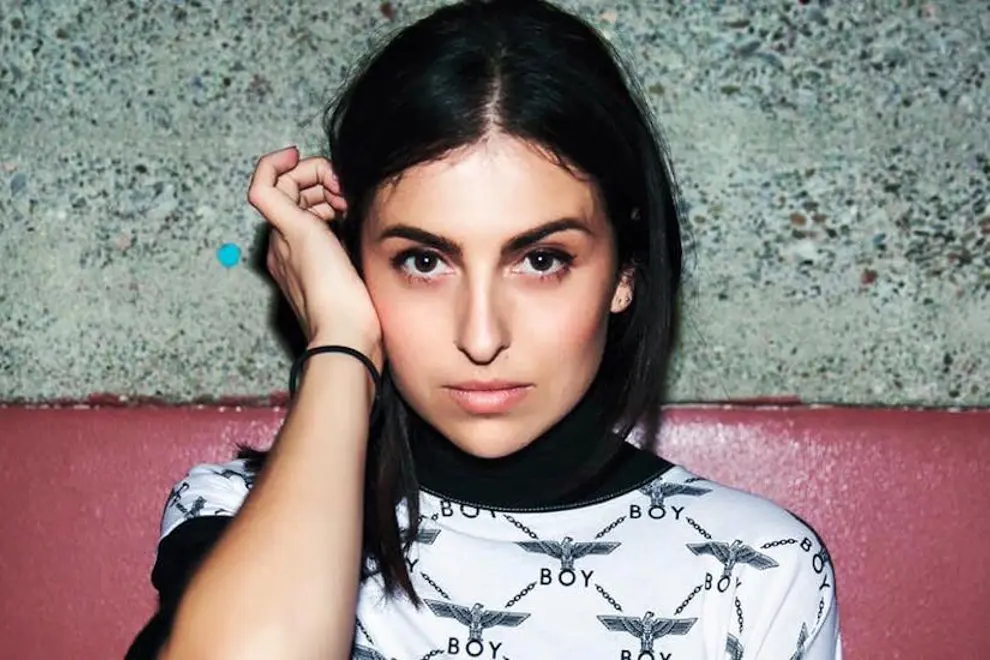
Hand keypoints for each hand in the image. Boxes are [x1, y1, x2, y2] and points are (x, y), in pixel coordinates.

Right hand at [247, 147, 381, 368]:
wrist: (347, 336)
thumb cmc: (360, 315)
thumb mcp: (362, 271)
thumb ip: (358, 247)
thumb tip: (369, 220)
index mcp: (299, 259)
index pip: (303, 210)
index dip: (322, 192)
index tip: (346, 194)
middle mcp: (284, 247)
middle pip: (293, 193)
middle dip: (322, 181)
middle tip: (348, 194)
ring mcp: (283, 238)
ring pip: (282, 184)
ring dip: (315, 174)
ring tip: (343, 193)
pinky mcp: (290, 229)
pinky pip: (263, 183)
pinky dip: (278, 164)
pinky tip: (305, 163)